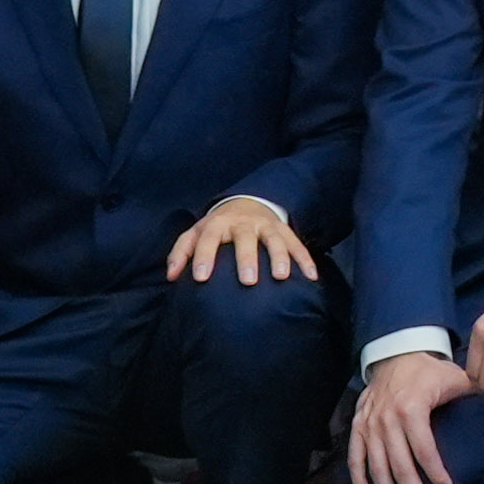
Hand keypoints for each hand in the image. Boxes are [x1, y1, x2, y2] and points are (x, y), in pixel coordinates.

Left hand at [168, 193, 312, 287]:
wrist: (248, 202)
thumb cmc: (217, 227)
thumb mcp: (195, 233)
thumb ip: (181, 252)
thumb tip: (171, 277)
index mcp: (218, 223)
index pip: (209, 238)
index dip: (204, 256)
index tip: (201, 278)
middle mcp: (244, 222)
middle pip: (246, 238)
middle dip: (247, 259)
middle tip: (248, 281)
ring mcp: (267, 225)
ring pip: (275, 239)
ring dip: (280, 257)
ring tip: (282, 277)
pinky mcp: (285, 230)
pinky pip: (297, 244)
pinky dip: (305, 259)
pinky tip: (311, 277)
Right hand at [345, 352, 471, 483]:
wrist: (395, 353)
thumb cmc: (429, 370)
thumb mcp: (455, 377)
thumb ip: (476, 392)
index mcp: (412, 408)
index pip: (424, 449)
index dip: (435, 472)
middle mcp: (387, 419)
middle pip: (399, 464)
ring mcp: (370, 424)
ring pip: (376, 465)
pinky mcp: (358, 425)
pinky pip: (355, 455)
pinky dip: (358, 478)